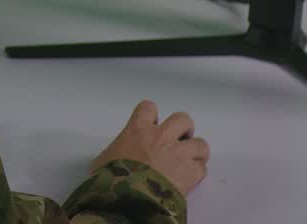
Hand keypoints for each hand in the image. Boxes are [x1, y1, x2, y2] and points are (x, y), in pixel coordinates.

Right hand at [90, 100, 209, 195]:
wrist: (128, 197)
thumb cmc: (111, 177)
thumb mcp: (104, 158)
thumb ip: (116, 151)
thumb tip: (115, 157)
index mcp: (138, 129)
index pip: (149, 108)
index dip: (152, 116)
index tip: (153, 125)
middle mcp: (161, 136)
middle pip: (183, 119)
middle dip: (183, 129)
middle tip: (178, 140)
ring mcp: (179, 153)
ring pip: (201, 144)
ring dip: (196, 152)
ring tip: (189, 161)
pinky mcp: (190, 173)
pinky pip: (202, 168)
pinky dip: (197, 173)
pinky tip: (189, 179)